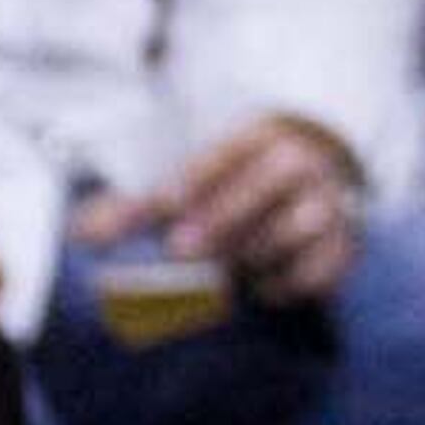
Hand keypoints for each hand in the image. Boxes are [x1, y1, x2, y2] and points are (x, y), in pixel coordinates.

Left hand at [104, 114, 364, 308]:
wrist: (313, 184)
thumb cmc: (234, 187)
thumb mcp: (193, 181)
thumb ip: (137, 208)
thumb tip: (82, 234)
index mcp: (259, 137)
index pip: (227, 153)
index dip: (194, 179)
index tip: (161, 206)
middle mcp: (301, 164)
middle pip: (267, 182)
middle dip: (223, 215)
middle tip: (179, 249)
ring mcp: (328, 203)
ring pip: (297, 225)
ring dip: (253, 250)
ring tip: (221, 271)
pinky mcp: (342, 247)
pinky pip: (318, 268)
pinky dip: (287, 281)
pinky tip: (260, 287)